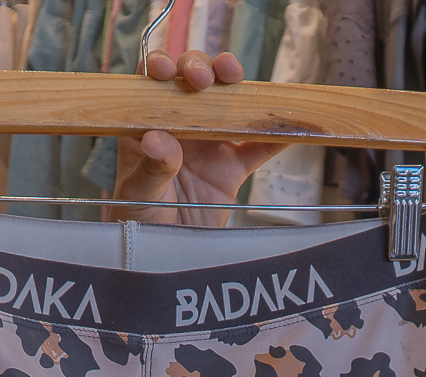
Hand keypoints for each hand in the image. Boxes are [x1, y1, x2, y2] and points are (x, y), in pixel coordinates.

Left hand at [111, 50, 284, 225]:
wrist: (163, 260)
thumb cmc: (137, 222)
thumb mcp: (137, 195)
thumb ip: (151, 167)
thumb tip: (158, 139)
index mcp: (146, 126)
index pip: (151, 85)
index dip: (159, 66)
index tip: (165, 70)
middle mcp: (178, 127)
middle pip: (192, 82)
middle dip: (199, 68)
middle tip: (201, 79)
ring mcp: (208, 145)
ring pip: (226, 103)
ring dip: (235, 86)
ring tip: (234, 78)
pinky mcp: (233, 170)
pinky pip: (258, 148)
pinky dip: (276, 135)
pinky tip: (288, 124)